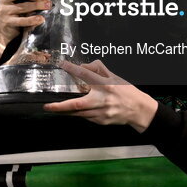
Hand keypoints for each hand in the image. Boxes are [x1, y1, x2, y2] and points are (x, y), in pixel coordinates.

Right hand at [0, 0, 49, 60]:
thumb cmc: (9, 13)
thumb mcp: (13, 1)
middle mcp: (4, 0)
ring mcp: (5, 11)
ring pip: (21, 7)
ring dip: (36, 5)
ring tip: (47, 5)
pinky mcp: (8, 22)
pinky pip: (21, 20)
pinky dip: (32, 19)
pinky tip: (40, 19)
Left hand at [43, 60, 157, 132]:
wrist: (138, 110)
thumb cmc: (127, 92)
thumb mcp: (115, 77)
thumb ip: (99, 70)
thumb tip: (84, 65)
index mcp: (106, 86)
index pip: (86, 74)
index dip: (73, 69)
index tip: (63, 65)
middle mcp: (102, 100)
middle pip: (77, 104)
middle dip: (60, 107)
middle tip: (48, 106)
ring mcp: (101, 113)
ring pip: (79, 113)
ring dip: (66, 111)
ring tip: (54, 108)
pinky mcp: (101, 121)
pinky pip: (86, 117)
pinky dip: (78, 113)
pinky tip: (74, 111)